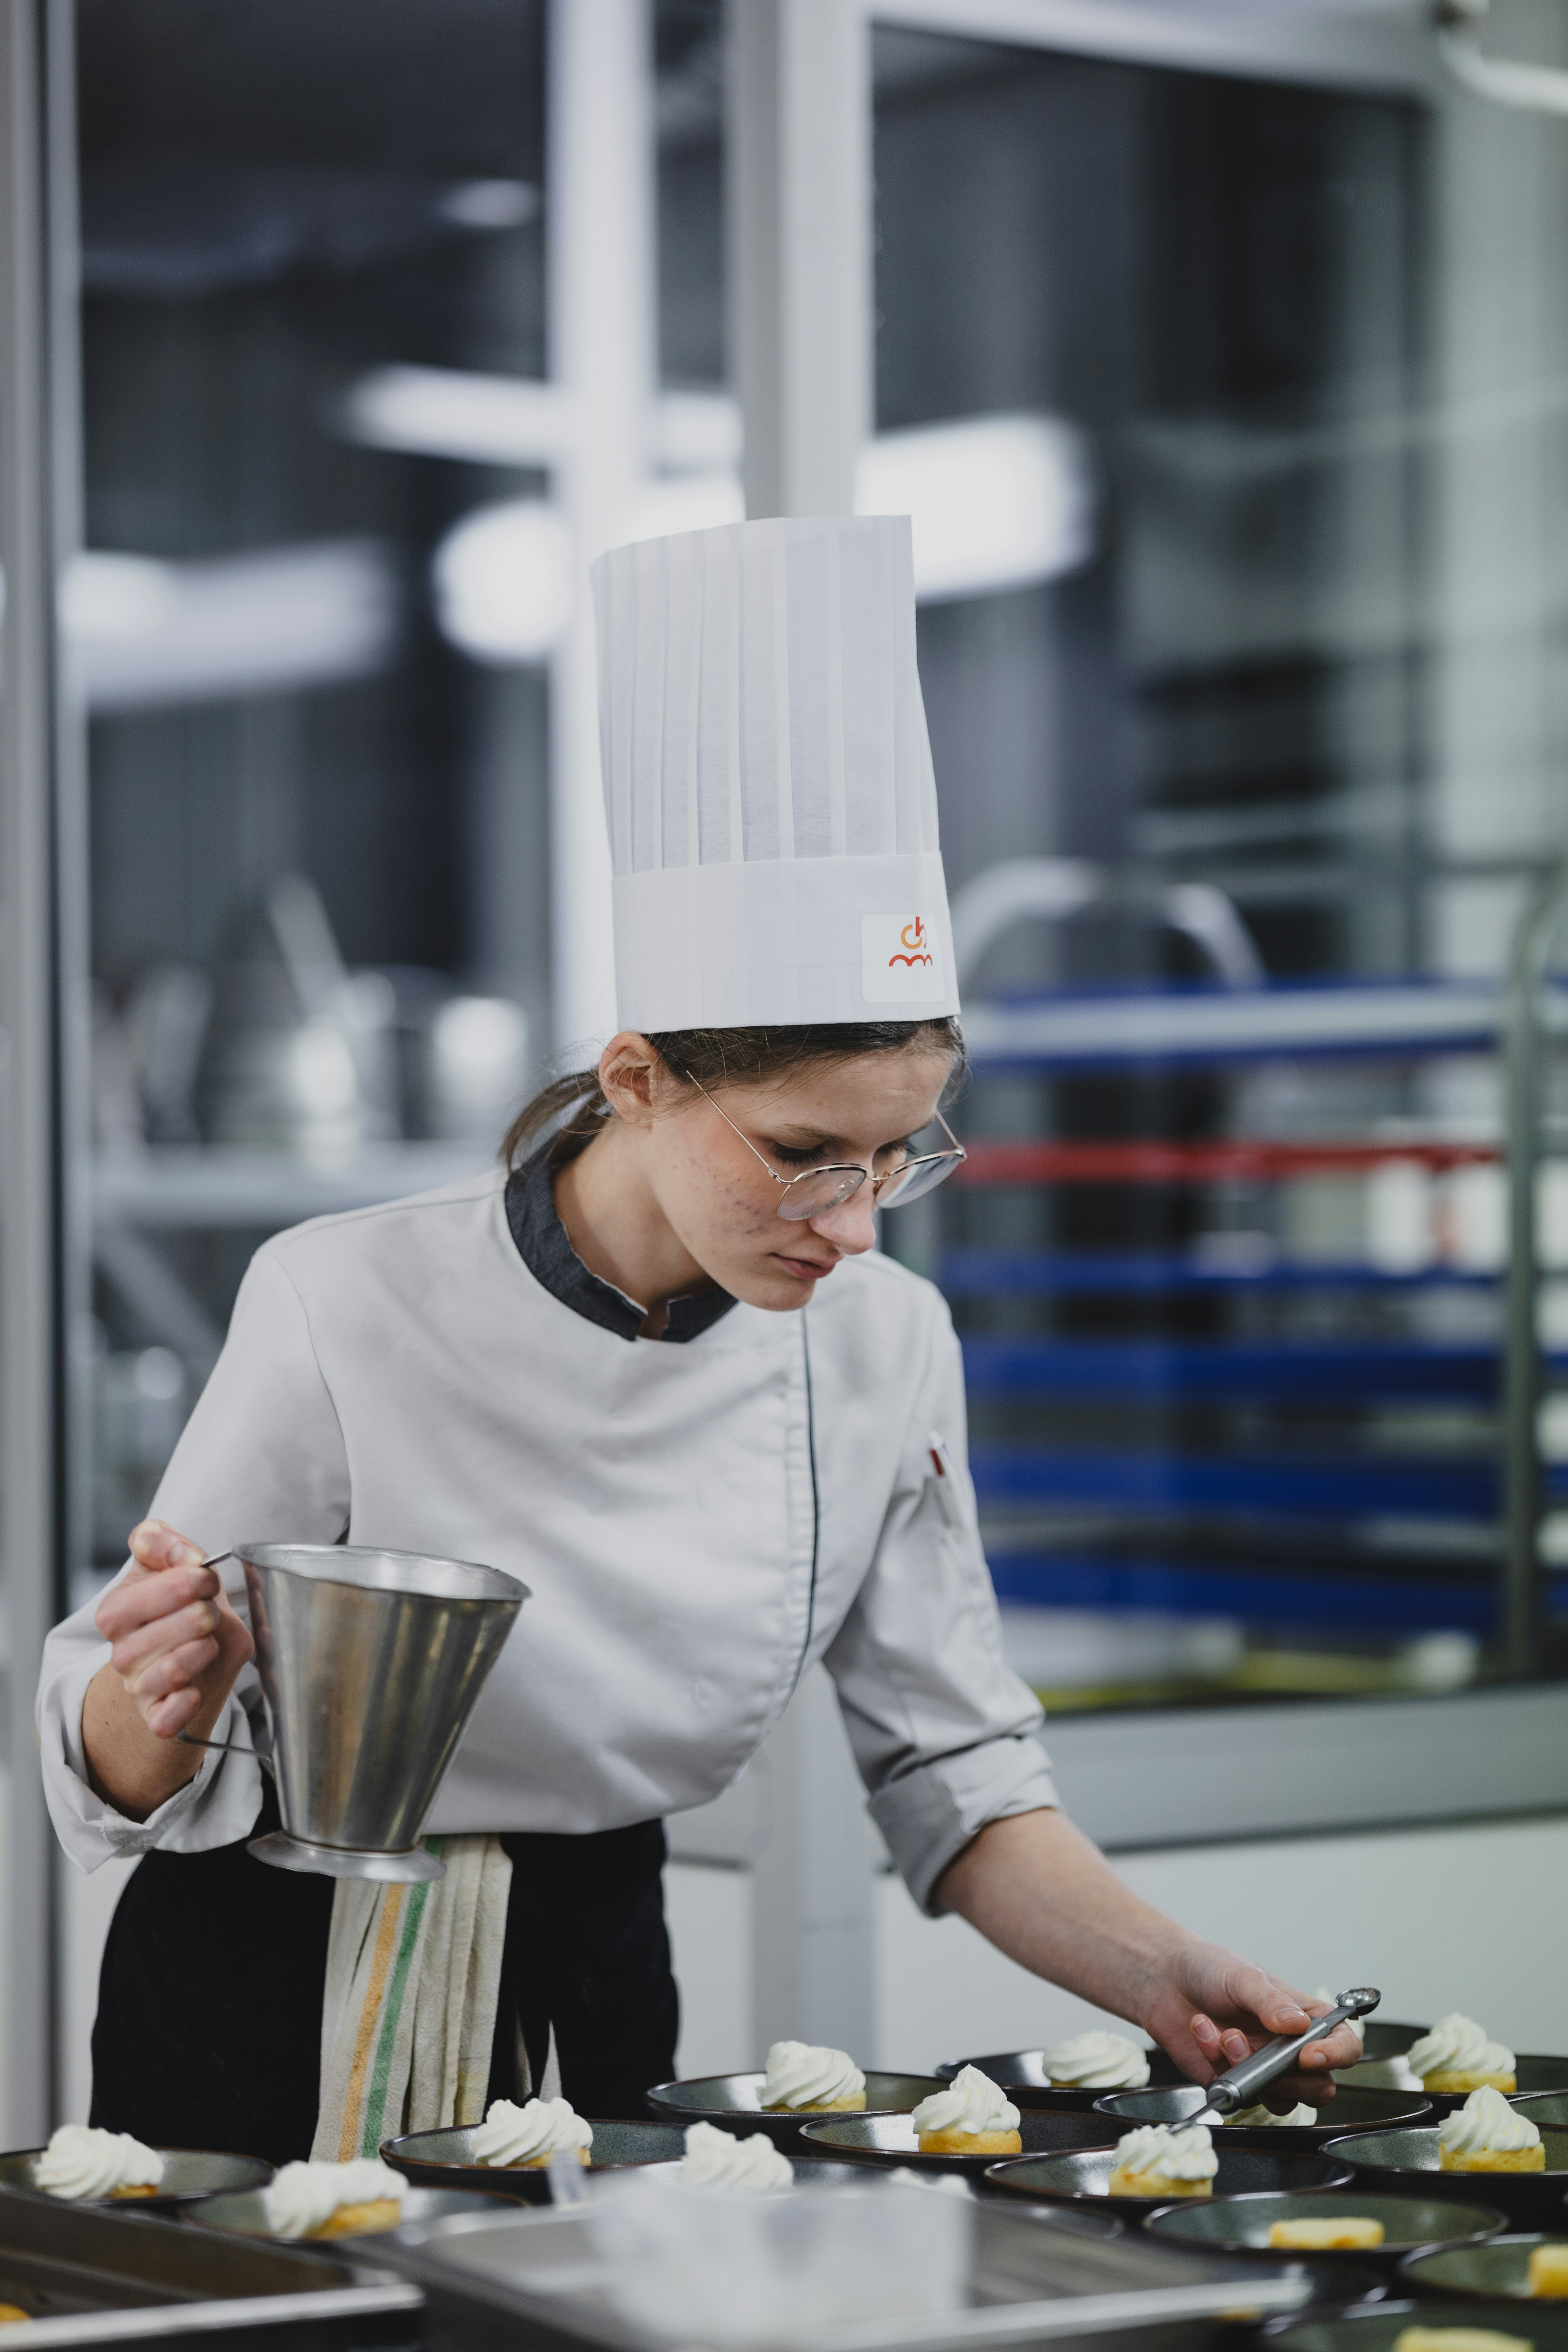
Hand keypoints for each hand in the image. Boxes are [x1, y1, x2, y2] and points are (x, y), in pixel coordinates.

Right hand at [95, 1520, 252, 1741]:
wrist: (190, 1660)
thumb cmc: (179, 1608)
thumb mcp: (169, 1567)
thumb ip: (163, 1544)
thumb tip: (184, 1554)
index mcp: (117, 1612)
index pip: (142, 1597)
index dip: (184, 1583)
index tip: (206, 1578)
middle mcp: (122, 1652)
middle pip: (157, 1635)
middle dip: (197, 1617)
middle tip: (210, 1612)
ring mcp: (139, 1687)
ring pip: (168, 1673)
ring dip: (199, 1653)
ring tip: (209, 1643)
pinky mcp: (158, 1717)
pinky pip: (164, 1720)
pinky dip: (182, 1707)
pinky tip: (194, 1692)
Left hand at [1146, 1942, 1363, 2093]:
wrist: (1165, 1981)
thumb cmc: (1211, 1970)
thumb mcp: (1242, 1976)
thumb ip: (1269, 2001)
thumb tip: (1297, 2026)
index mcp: (1305, 2019)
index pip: (1344, 2046)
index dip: (1336, 2056)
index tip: (1308, 2055)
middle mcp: (1289, 2050)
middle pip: (1318, 2088)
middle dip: (1289, 2077)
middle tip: (1258, 2050)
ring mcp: (1263, 2071)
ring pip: (1279, 2101)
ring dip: (1249, 2071)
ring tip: (1223, 2035)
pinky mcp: (1234, 2085)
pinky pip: (1236, 2094)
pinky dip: (1217, 2065)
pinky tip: (1202, 2031)